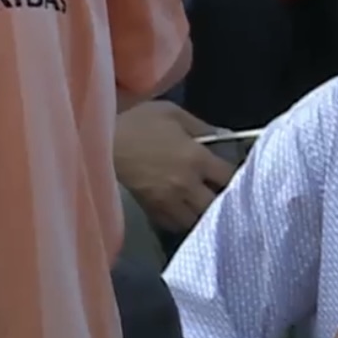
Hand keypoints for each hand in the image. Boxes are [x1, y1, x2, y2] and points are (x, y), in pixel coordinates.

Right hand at [114, 102, 237, 231]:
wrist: (102, 143)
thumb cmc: (137, 123)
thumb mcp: (171, 113)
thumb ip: (201, 126)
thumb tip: (224, 136)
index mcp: (196, 158)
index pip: (229, 176)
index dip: (235, 176)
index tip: (234, 174)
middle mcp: (187, 185)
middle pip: (217, 204)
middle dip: (222, 199)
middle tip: (221, 193)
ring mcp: (170, 202)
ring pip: (198, 220)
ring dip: (203, 213)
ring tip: (203, 205)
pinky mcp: (153, 211)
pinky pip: (176, 225)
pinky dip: (183, 220)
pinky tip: (183, 211)